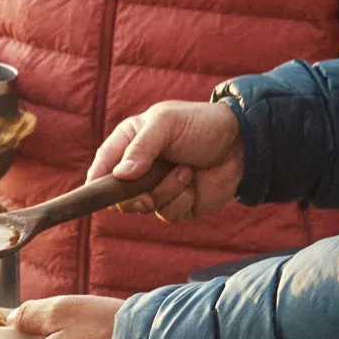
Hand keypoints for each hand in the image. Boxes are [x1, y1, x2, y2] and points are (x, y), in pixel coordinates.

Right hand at [89, 100, 244, 220]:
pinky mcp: (175, 205)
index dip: (96, 181)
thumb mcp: (166, 125)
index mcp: (128, 144)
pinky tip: (192, 182)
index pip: (102, 166)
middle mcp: (138, 169)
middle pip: (116, 195)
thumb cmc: (201, 125)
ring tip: (185, 170)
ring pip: (143, 207)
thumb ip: (140, 148)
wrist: (242, 144)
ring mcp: (156, 188)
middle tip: (146, 186)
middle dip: (132, 194)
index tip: (96, 191)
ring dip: (166, 190)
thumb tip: (120, 175)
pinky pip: (167, 214)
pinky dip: (181, 200)